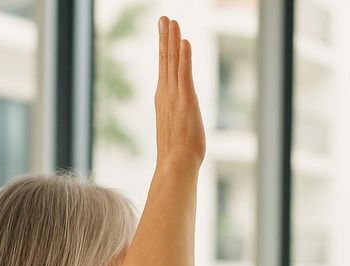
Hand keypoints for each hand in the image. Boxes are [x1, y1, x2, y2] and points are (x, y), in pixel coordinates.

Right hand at [155, 16, 205, 168]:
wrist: (175, 164)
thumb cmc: (178, 153)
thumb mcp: (177, 130)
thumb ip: (176, 120)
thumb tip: (178, 124)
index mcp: (164, 100)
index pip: (164, 69)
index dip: (164, 49)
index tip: (164, 32)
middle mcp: (166, 94)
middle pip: (165, 60)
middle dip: (164, 38)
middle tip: (163, 18)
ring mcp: (174, 96)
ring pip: (172, 62)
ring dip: (172, 40)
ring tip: (171, 21)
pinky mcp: (186, 100)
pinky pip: (184, 74)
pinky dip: (184, 57)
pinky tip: (184, 42)